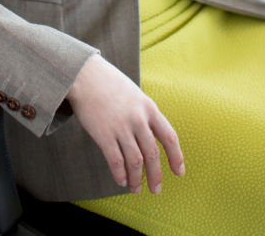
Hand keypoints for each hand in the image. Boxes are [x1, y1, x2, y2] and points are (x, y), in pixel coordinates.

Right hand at [67, 54, 184, 193]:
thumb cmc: (110, 84)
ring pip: (135, 161)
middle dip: (156, 175)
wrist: (85, 75)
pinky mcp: (104, 134)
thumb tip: (152, 138)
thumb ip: (145, 114)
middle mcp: (138, 119)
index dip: (176, 157)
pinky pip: (116, 161)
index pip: (169, 137)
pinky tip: (121, 180)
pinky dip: (120, 174)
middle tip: (156, 190)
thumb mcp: (135, 95)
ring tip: (135, 189)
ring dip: (137, 179)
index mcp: (149, 108)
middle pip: (152, 154)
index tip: (179, 172)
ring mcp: (121, 127)